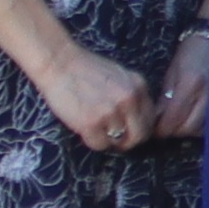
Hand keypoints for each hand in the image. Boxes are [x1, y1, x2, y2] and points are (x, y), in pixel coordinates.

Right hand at [29, 43, 155, 154]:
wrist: (58, 61)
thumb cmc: (85, 68)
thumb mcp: (120, 76)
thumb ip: (132, 94)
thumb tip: (138, 119)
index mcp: (139, 86)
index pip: (151, 119)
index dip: (139, 128)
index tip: (128, 130)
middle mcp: (129, 99)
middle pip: (140, 135)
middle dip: (128, 141)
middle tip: (115, 138)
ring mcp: (111, 112)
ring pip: (120, 142)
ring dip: (109, 140)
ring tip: (97, 130)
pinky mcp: (91, 123)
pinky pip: (100, 145)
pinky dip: (92, 141)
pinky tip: (85, 129)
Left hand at [152, 31, 208, 141]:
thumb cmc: (193, 52)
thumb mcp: (173, 71)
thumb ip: (165, 97)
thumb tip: (156, 119)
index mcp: (191, 84)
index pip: (172, 120)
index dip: (160, 128)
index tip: (155, 126)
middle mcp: (208, 96)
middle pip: (186, 129)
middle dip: (173, 129)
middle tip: (166, 123)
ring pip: (200, 130)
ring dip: (188, 128)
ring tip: (181, 118)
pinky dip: (201, 125)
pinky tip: (195, 116)